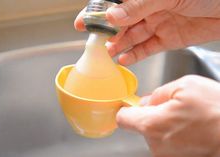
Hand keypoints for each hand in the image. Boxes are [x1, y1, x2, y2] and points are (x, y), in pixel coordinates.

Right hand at [74, 0, 219, 64]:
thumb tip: (113, 15)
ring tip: (109, 53)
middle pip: (121, 23)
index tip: (84, 22)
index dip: (98, 12)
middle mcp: (149, 8)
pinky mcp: (167, 39)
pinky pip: (147, 48)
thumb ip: (138, 6)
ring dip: (119, 46)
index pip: (115, 3)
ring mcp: (157, 23)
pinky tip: (124, 59)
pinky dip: (136, 54)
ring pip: (132, 37)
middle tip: (96, 43)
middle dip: (107, 33)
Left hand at [117, 75, 219, 156]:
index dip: (126, 108)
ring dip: (165, 124)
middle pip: (140, 125)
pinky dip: (174, 135)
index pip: (123, 118)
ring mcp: (166, 156)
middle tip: (173, 108)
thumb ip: (159, 93)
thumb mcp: (186, 87)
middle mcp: (156, 145)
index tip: (130, 104)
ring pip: (155, 134)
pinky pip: (167, 143)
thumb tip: (147, 101)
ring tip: (186, 120)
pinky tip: (190, 130)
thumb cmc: (218, 111)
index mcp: (152, 124)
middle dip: (152, 114)